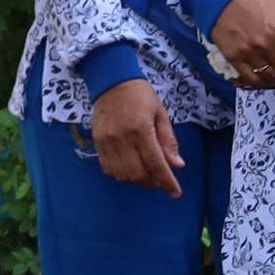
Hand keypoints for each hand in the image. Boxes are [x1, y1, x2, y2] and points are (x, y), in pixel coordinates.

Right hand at [90, 76, 185, 194]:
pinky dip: (120, 174)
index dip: (167, 181)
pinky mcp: (98, 143)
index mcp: (141, 130)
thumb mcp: (161, 114)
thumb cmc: (141, 95)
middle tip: (161, 180)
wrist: (112, 82)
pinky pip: (108, 168)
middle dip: (152, 182)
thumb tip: (177, 164)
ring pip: (122, 174)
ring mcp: (107, 142)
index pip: (156, 163)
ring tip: (146, 174)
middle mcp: (122, 139)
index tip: (175, 192)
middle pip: (138, 173)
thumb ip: (168, 140)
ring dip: (136, 179)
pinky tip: (129, 167)